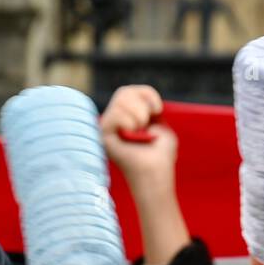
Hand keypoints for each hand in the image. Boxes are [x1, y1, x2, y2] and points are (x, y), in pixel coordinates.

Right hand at [98, 85, 187, 264]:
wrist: (156, 172)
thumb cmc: (161, 154)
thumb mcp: (159, 124)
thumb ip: (147, 107)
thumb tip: (132, 97)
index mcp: (125, 119)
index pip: (128, 92)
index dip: (146, 94)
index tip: (158, 110)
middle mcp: (113, 123)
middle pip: (123, 93)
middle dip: (142, 104)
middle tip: (148, 124)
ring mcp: (106, 129)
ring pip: (120, 101)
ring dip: (139, 115)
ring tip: (141, 133)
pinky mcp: (103, 137)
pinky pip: (114, 115)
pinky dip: (129, 121)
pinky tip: (132, 134)